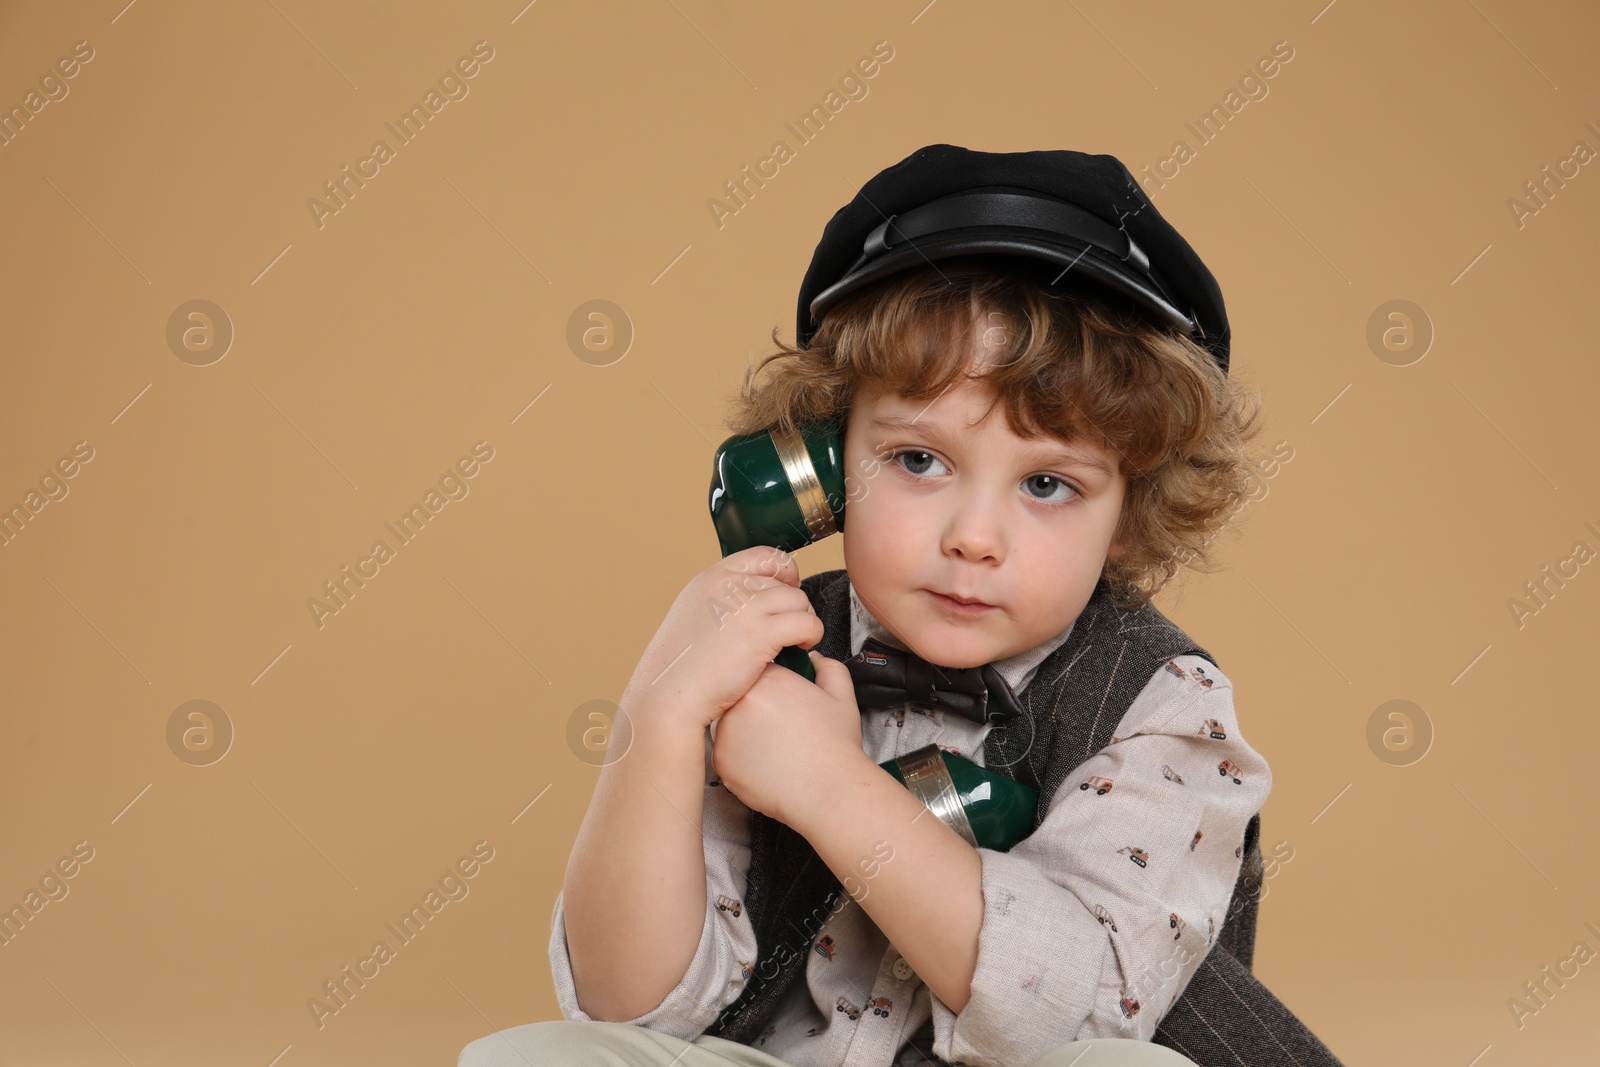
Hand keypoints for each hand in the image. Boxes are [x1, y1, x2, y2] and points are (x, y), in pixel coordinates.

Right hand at [621, 546, 823, 733]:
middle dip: (792, 606)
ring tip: (796, 641)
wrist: (668, 697)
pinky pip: (806, 623)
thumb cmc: (681, 669)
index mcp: (711, 579)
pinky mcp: (760, 634)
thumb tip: (755, 600)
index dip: (784, 572)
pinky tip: (801, 648)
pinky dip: (811, 634)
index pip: (763, 556)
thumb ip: (722, 602)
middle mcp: (728, 586)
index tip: (787, 591)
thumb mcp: (694, 616)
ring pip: (799, 600)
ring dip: (804, 620)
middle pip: (784, 582)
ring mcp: (745, 608)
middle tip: (788, 630)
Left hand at [711, 650, 866, 826]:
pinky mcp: (721, 759)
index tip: (785, 702)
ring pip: (732, 724)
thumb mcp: (842, 698)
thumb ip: (828, 668)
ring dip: (748, 732)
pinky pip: (726, 753)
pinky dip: (742, 759)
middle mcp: (744, 702)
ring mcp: (728, 731)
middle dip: (760, 709)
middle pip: (743, 696)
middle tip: (784, 728)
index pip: (760, 671)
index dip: (775, 687)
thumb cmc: (835, 749)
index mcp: (771, 680)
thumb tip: (814, 660)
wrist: (828, 791)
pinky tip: (767, 764)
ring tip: (777, 748)